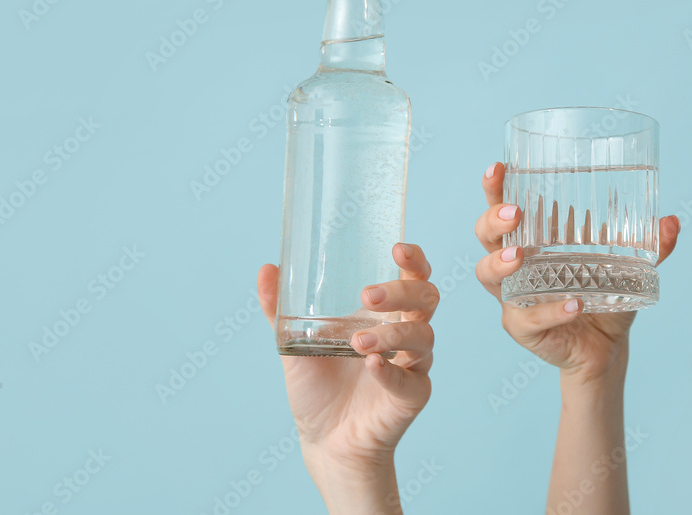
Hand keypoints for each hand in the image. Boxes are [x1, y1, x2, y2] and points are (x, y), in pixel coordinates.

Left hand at [256, 243, 437, 512]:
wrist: (324, 441)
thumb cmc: (318, 390)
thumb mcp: (294, 345)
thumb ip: (281, 310)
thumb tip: (266, 269)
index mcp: (385, 314)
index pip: (414, 277)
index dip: (414, 261)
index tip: (397, 249)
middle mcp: (406, 333)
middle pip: (425, 298)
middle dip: (402, 291)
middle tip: (367, 296)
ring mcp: (413, 364)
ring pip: (422, 336)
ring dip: (392, 333)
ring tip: (357, 342)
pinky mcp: (413, 394)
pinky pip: (410, 379)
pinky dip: (391, 370)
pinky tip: (371, 366)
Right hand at [474, 163, 679, 382]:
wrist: (606, 348)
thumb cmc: (604, 298)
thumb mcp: (629, 268)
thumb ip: (651, 246)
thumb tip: (672, 221)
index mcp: (532, 241)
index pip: (502, 209)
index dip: (495, 188)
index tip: (498, 167)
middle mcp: (515, 267)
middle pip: (484, 237)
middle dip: (493, 221)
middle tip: (514, 214)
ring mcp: (514, 298)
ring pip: (488, 277)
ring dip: (499, 263)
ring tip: (520, 256)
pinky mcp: (523, 329)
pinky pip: (528, 318)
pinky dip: (551, 310)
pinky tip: (573, 304)